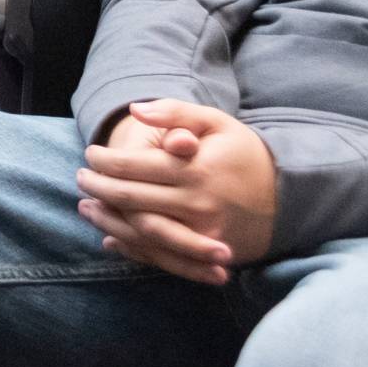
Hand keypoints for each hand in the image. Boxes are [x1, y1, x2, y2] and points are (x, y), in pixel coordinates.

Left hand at [77, 100, 277, 281]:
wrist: (289, 194)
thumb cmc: (243, 152)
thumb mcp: (215, 121)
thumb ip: (174, 112)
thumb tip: (136, 111)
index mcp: (195, 169)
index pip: (134, 167)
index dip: (104, 161)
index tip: (90, 154)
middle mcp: (198, 204)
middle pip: (132, 200)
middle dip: (99, 189)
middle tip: (79, 179)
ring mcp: (204, 233)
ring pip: (142, 232)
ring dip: (108, 222)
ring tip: (86, 208)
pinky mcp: (209, 253)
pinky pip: (164, 256)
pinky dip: (134, 250)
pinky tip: (112, 240)